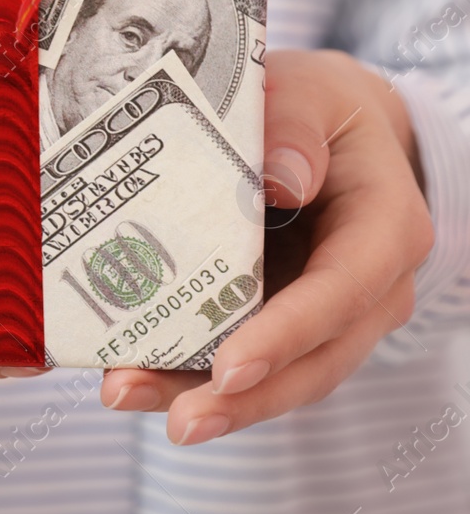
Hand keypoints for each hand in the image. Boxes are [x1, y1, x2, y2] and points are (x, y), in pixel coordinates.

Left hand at [99, 50, 432, 442]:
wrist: (324, 122)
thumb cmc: (313, 106)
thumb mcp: (310, 93)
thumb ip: (294, 126)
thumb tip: (280, 180)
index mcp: (384, 229)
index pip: (342, 292)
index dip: (287, 335)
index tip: (230, 367)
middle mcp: (366, 287)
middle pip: (312, 360)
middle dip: (242, 398)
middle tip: (177, 421)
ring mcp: (325, 313)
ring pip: (276, 376)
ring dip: (205, 398)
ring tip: (128, 397)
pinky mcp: (279, 319)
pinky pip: (241, 358)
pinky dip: (188, 373)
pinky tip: (131, 374)